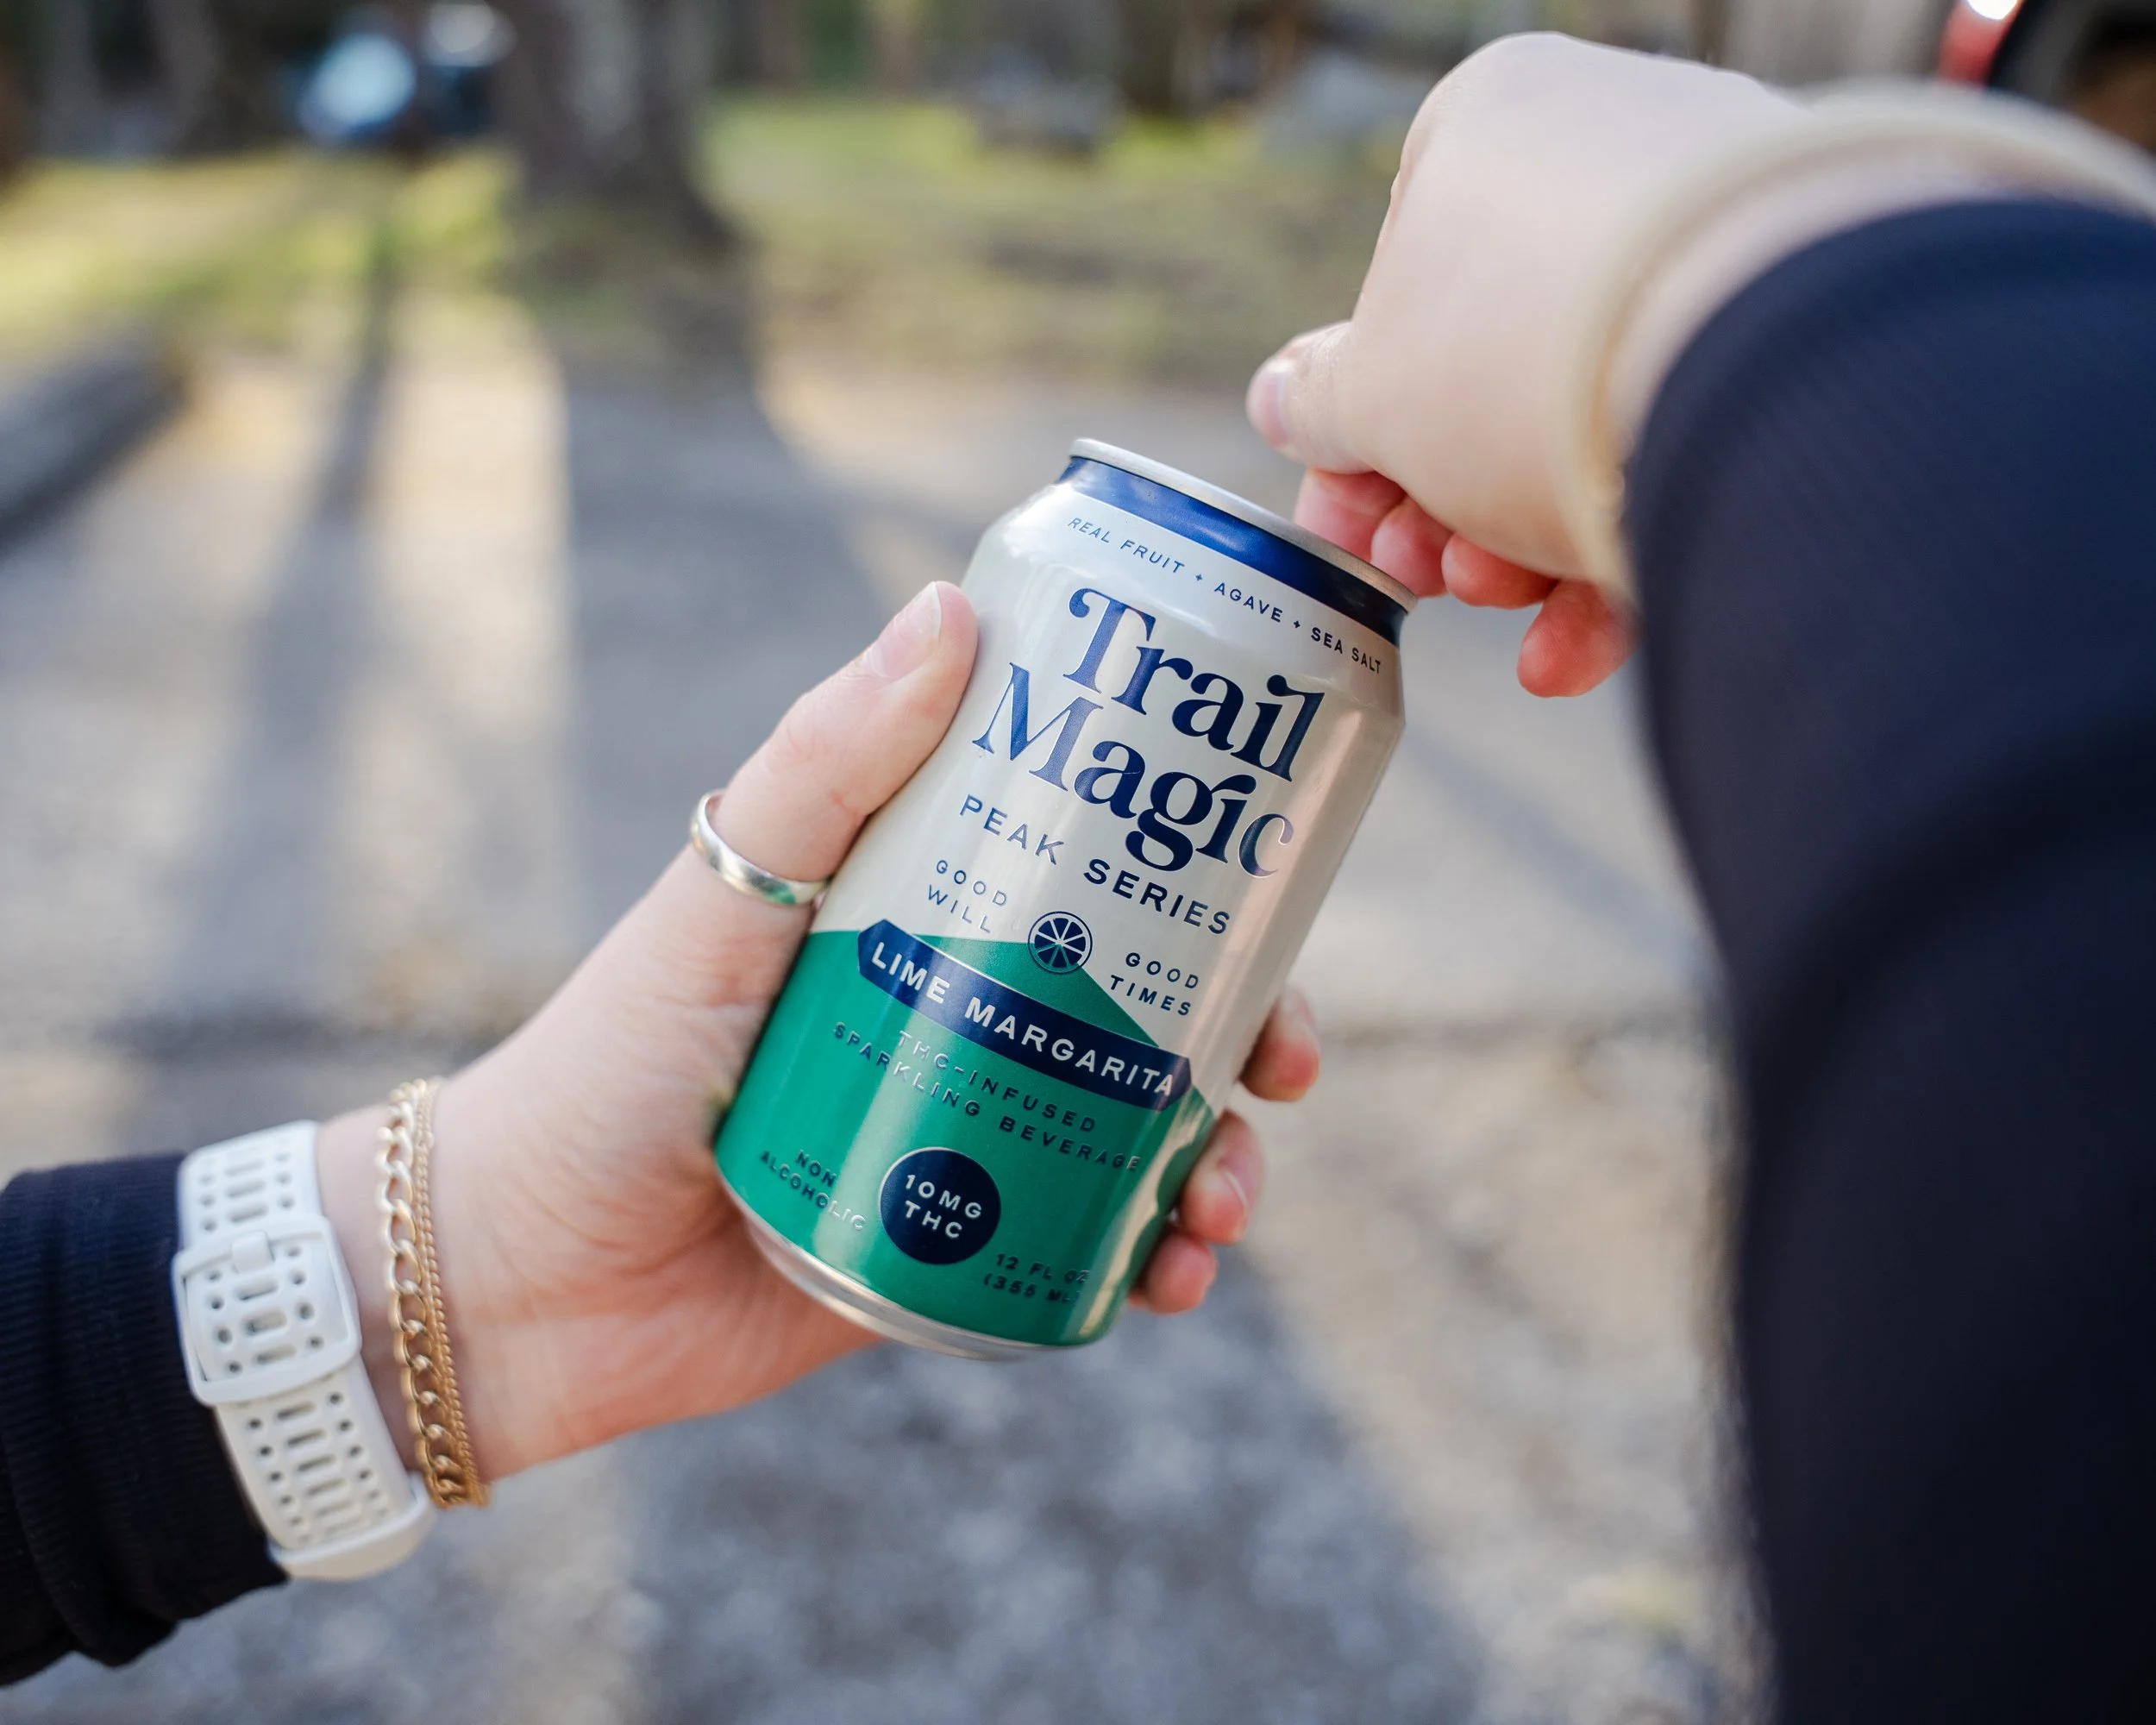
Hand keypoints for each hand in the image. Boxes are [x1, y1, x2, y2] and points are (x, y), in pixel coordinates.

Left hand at [317, 582, 1318, 1480]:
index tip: (1274, 874)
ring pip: (1140, 1130)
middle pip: (1150, 1003)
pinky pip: (1084, 1249)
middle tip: (1286, 1058)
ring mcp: (964, 1135)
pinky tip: (1171, 1275)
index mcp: (922, 911)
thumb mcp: (723, 894)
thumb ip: (826, 760)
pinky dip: (1150, 1260)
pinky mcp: (953, 1253)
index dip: (1201, 870)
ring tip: (1220, 1201)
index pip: (1090, 865)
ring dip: (1216, 1160)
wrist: (519, 1282)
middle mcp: (962, 1014)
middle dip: (1246, 1030)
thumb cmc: (605, 1063)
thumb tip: (954, 606)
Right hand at [1247, 34, 1807, 693]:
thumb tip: (1284, 400)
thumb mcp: (1372, 396)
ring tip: (1498, 598)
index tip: (1347, 521)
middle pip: (1496, 366)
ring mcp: (1727, 238)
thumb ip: (1321, 404)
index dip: (1357, 428)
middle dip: (1442, 499)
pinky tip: (1573, 650)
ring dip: (1521, 539)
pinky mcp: (1814, 340)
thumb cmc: (1522, 357)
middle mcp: (1618, 158)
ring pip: (1594, 417)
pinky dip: (1628, 548)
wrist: (1761, 376)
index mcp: (1493, 127)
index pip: (1397, 282)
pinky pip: (1694, 444)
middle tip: (1417, 574)